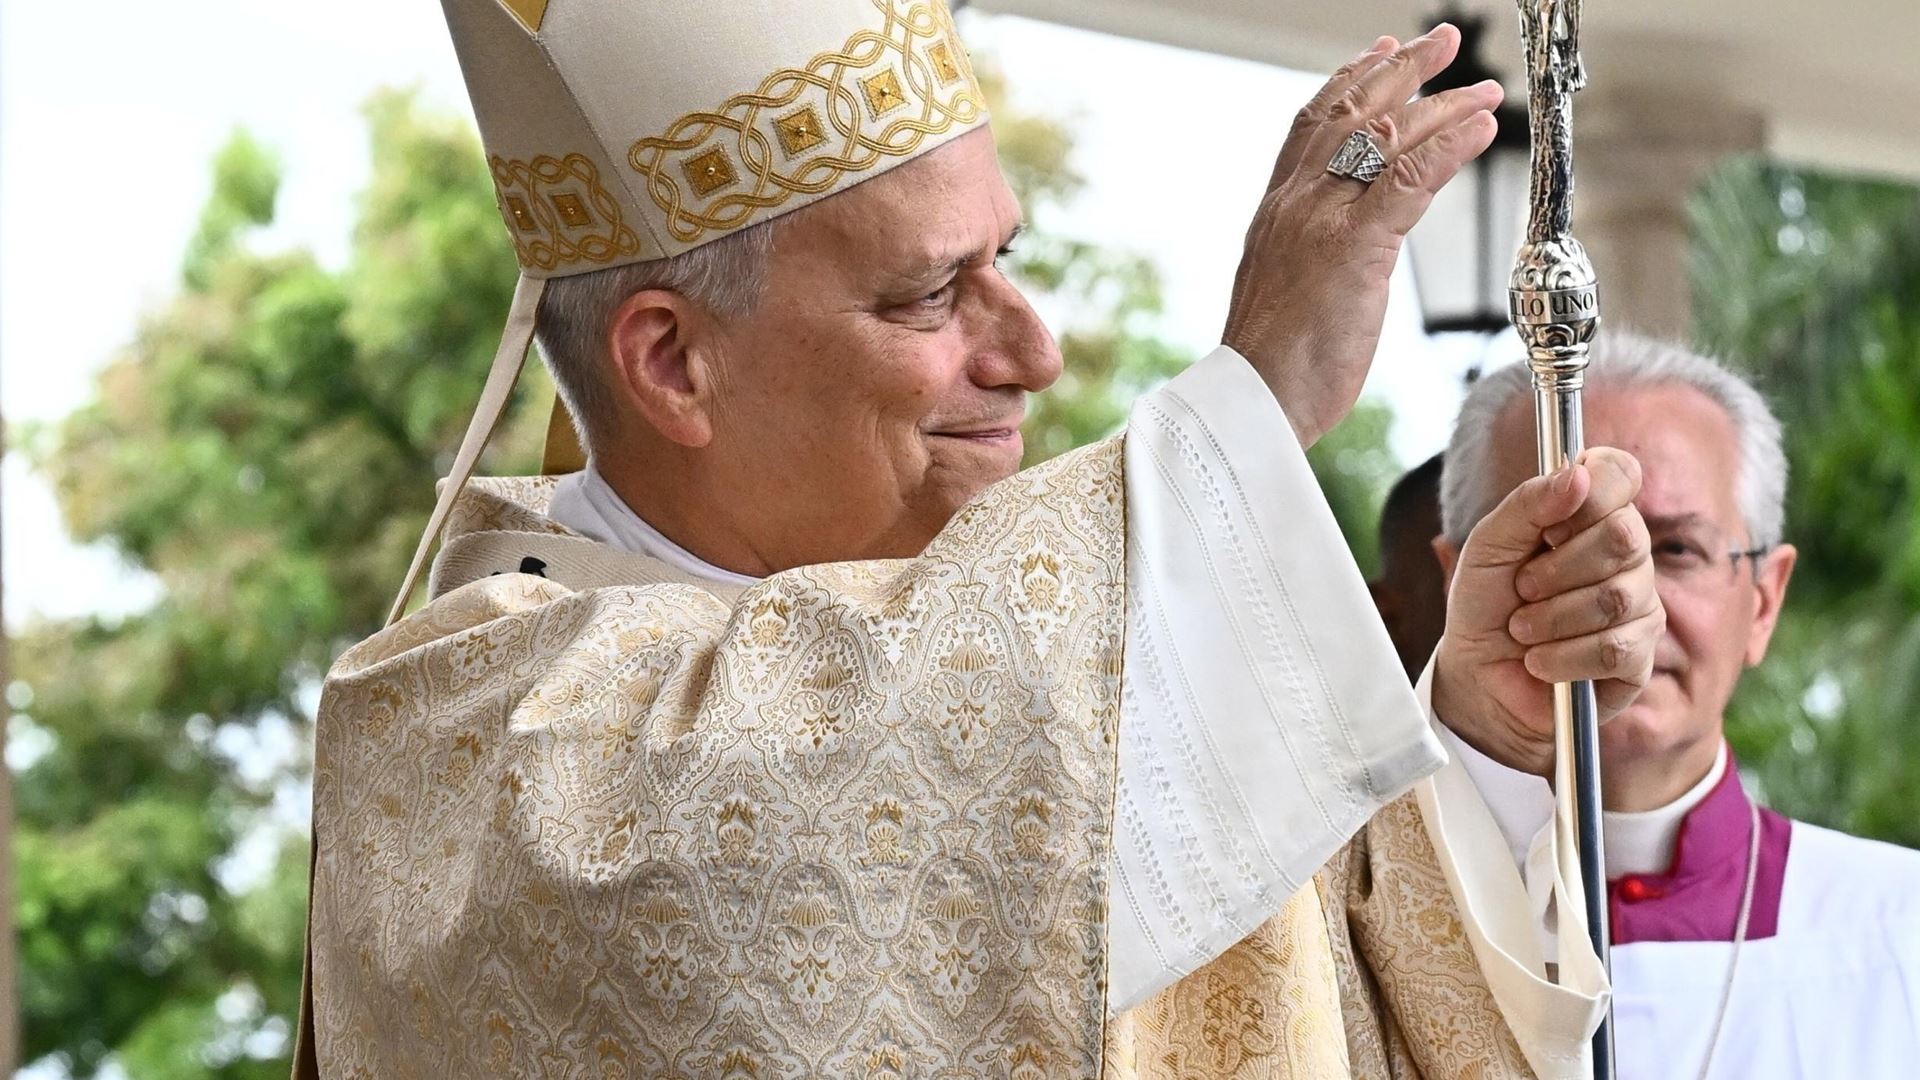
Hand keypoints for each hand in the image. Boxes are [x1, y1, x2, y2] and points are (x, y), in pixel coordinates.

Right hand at [1223, 25, 1503, 447]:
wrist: (1252, 401)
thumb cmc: (1271, 364)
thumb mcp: (1284, 288)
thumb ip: (1308, 250)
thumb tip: (1337, 245)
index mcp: (1276, 211)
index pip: (1311, 125)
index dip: (1348, 82)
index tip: (1378, 53)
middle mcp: (1294, 203)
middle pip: (1351, 113)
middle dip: (1400, 68)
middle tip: (1441, 41)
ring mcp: (1322, 221)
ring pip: (1385, 138)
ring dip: (1442, 104)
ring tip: (1482, 90)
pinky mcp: (1354, 248)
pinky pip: (1412, 181)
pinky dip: (1451, 147)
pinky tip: (1481, 130)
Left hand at [1432, 448, 1664, 776]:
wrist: (1478, 675)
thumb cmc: (1487, 601)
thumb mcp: (1488, 546)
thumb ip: (1528, 504)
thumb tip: (1578, 475)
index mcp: (1593, 514)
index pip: (1621, 474)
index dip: (1588, 494)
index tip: (1546, 526)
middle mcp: (1628, 554)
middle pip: (1623, 536)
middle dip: (1555, 568)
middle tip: (1523, 588)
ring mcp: (1641, 604)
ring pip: (1615, 597)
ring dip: (1550, 618)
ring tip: (1523, 629)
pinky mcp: (1639, 658)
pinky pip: (1615, 648)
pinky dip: (1562, 657)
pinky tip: (1539, 661)